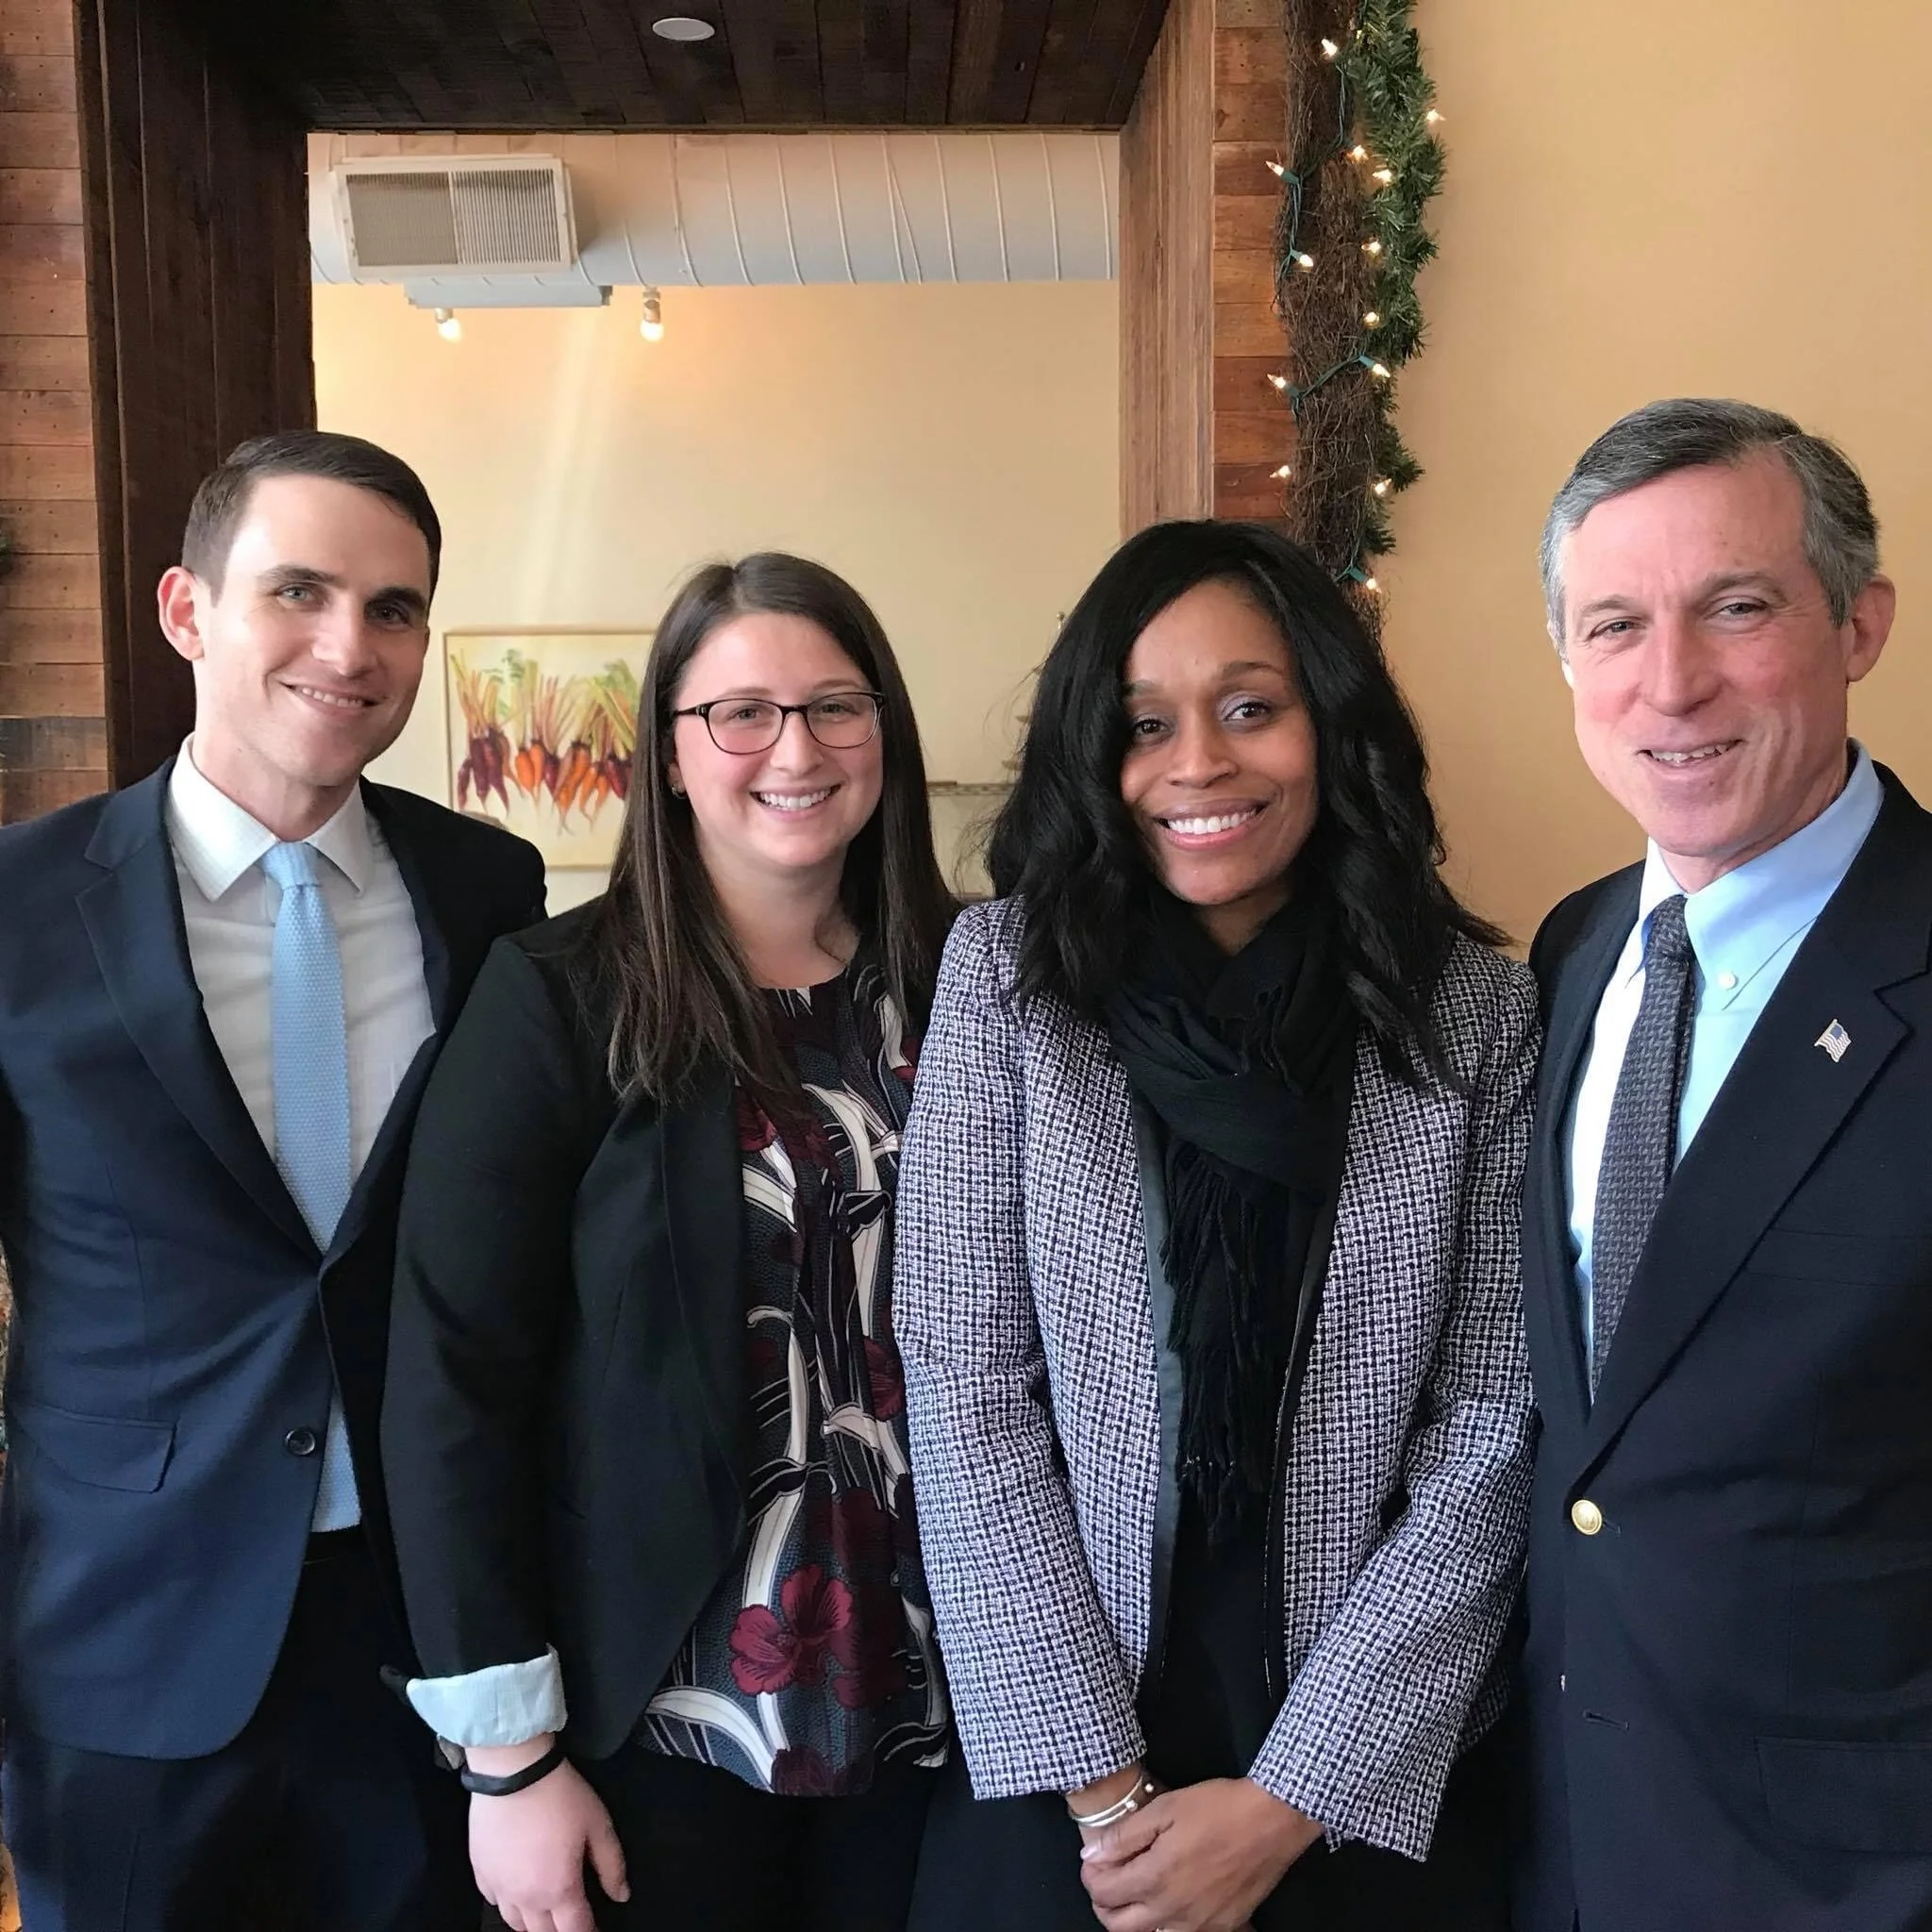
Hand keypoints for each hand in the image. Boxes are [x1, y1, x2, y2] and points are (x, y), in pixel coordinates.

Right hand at [467, 1743, 628, 1931]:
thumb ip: (612, 1865)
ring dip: (533, 1923)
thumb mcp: (598, 1824)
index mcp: (559, 1889)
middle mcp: (526, 1896)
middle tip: (572, 1919)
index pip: (576, 1929)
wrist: (513, 1771)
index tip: (595, 1930)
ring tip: (546, 1914)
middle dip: (561, 1930)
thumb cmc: (558, 1795)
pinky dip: (508, 1903)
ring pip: (515, 1923)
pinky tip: (517, 1892)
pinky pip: (494, 1901)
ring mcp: (499, 1887)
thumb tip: (621, 1894)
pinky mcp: (481, 1872)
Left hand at [1079, 1777, 1321, 1931]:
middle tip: (1107, 1880)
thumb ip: (1124, 1836)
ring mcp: (1199, 1925)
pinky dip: (1165, 1924)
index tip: (1094, 1863)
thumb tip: (1092, 1857)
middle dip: (1104, 1905)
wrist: (1272, 1821)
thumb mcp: (1165, 1808)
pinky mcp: (1222, 1927)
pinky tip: (1169, 1900)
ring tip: (1136, 1891)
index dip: (1091, 1878)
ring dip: (1133, 1920)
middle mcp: (1173, 1911)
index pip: (1103, 1894)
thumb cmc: (1218, 1808)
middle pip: (1119, 1927)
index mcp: (1155, 1878)